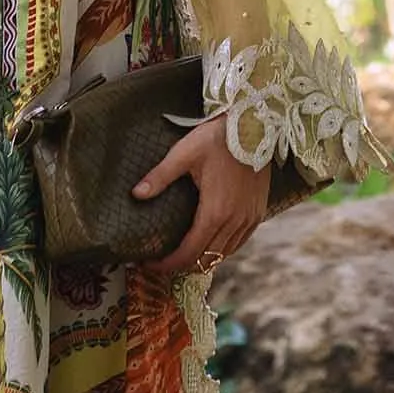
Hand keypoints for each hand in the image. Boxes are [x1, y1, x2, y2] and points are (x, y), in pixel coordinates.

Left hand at [132, 112, 269, 279]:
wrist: (256, 126)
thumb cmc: (217, 138)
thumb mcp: (184, 154)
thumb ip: (159, 177)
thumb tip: (135, 194)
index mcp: (215, 212)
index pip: (189, 253)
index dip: (169, 264)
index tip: (151, 265)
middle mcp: (235, 222)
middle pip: (206, 259)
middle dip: (182, 266)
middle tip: (162, 264)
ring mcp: (250, 219)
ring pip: (224, 254)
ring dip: (203, 259)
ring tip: (182, 257)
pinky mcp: (258, 213)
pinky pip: (239, 242)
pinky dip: (222, 249)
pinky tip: (208, 244)